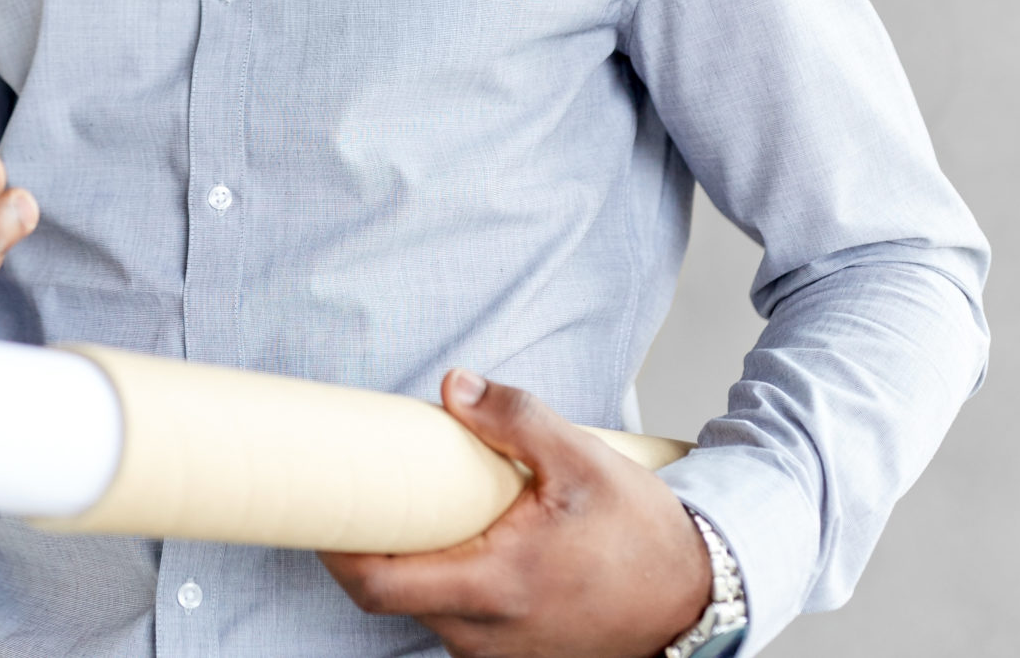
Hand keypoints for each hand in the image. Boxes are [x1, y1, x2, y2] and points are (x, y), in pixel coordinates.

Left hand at [320, 371, 710, 657]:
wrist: (697, 598)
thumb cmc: (642, 536)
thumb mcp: (583, 461)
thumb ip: (516, 420)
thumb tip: (455, 388)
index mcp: (493, 586)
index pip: (377, 586)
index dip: (335, 551)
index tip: (322, 508)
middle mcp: (485, 634)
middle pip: (391, 596)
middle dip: (376, 545)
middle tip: (375, 493)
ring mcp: (498, 654)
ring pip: (424, 610)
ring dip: (418, 565)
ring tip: (432, 513)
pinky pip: (457, 624)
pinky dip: (449, 584)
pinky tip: (470, 546)